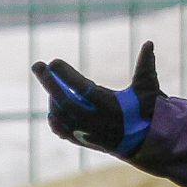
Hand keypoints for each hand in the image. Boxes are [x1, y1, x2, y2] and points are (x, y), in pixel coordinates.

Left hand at [31, 42, 161, 155]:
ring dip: (52, 97)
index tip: (54, 61)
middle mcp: (95, 122)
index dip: (66, 75)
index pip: (83, 89)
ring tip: (50, 81)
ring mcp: (86, 133)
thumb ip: (145, 66)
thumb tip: (149, 42)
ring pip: (60, 116)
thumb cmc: (145, 112)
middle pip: (64, 102)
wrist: (144, 143)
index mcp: (110, 107)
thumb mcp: (148, 89)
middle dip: (49, 82)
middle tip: (37, 65)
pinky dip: (54, 117)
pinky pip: (60, 130)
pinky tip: (53, 105)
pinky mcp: (82, 140)